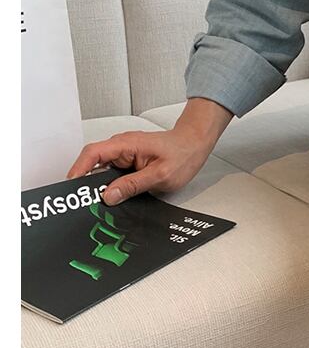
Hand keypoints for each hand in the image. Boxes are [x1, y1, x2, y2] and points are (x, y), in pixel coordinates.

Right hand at [67, 121, 220, 204]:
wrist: (196, 143)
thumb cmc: (184, 153)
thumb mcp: (160, 175)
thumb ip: (133, 185)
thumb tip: (109, 196)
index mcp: (127, 144)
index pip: (93, 153)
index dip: (79, 169)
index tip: (72, 186)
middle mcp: (123, 147)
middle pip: (94, 163)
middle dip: (87, 183)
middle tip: (84, 203)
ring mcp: (125, 154)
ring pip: (103, 171)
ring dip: (100, 186)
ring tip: (98, 204)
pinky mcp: (129, 162)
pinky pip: (113, 174)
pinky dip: (110, 186)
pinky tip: (113, 198)